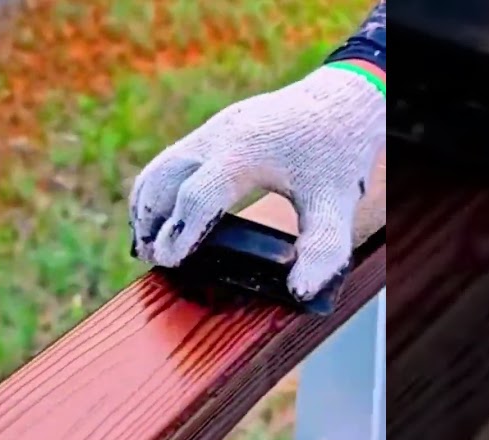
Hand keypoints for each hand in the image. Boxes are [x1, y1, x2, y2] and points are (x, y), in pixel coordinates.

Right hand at [129, 64, 385, 300]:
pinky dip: (156, 190)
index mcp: (246, 152)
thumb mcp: (337, 201)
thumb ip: (322, 247)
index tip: (169, 262)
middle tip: (151, 259)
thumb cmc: (339, 152)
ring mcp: (213, 130)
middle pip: (164, 180)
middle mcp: (220, 136)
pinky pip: (170, 161)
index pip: (197, 197)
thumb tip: (300, 292)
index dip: (180, 233)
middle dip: (152, 222)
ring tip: (146, 245)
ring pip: (160, 168)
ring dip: (147, 207)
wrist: (342, 98)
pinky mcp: (213, 130)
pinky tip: (159, 218)